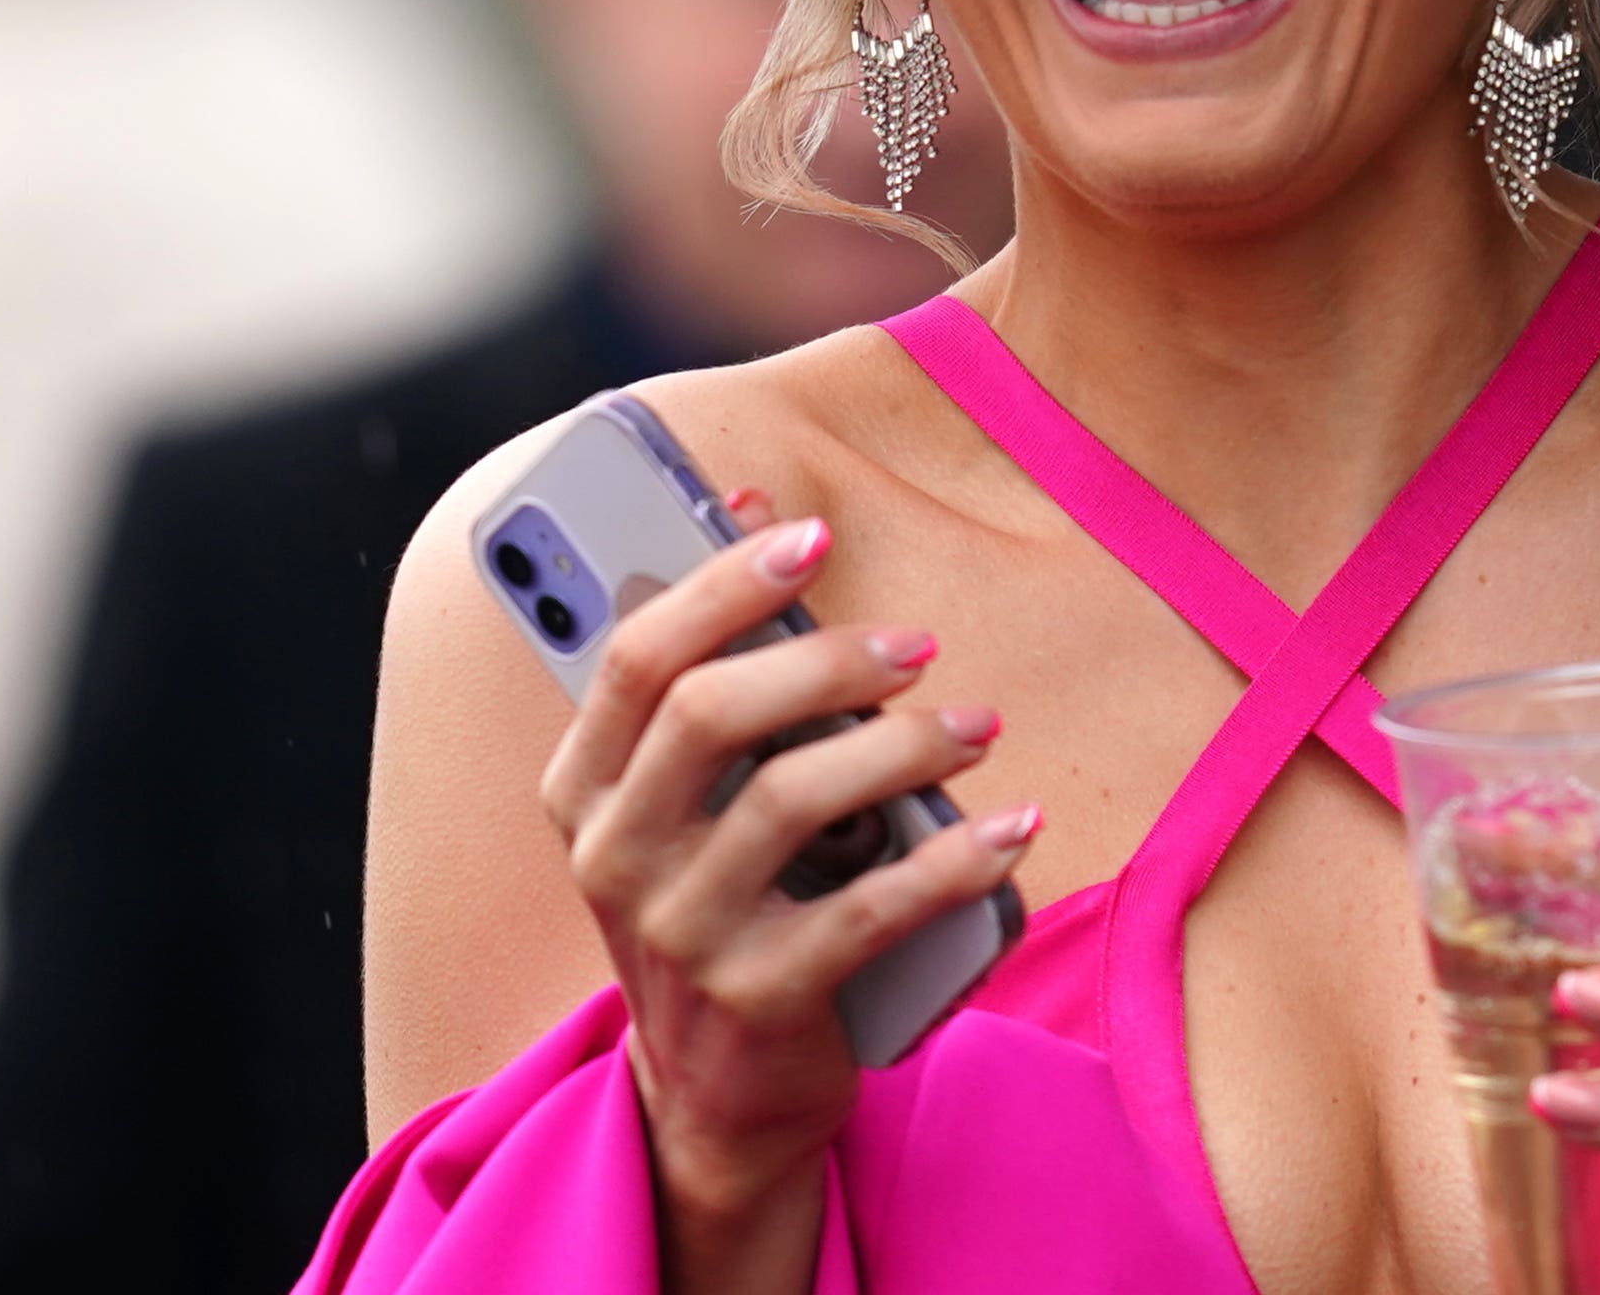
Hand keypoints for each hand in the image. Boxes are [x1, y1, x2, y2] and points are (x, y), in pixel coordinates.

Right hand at [541, 493, 1037, 1252]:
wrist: (718, 1095)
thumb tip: (752, 502)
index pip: (637, 658)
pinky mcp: (759, 1002)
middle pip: (711, 713)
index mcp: (587, 791)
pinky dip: (957, 858)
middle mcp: (616, 860)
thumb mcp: (692, 795)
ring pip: (795, 800)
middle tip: (916, 647)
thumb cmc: (723, 902)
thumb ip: (717, 661)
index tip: (813, 536)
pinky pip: (872, 908)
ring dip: (906, 747)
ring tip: (974, 725)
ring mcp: (681, 936)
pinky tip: (1011, 826)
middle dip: (828, 657)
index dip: (723, 583)